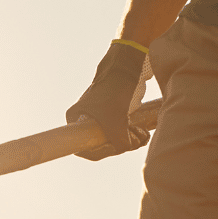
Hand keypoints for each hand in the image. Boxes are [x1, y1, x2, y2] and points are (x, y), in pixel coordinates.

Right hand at [65, 41, 151, 159]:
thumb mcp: (116, 121)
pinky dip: (132, 134)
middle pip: (102, 144)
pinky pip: (121, 130)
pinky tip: (142, 132)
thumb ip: (120, 143)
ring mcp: (98, 116)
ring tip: (141, 134)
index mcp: (75, 120)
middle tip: (136, 140)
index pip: (84, 148)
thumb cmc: (115, 89)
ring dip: (130, 140)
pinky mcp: (112, 113)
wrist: (127, 66)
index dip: (103, 152)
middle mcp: (83, 119)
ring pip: (113, 138)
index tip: (118, 149)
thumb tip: (128, 148)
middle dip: (121, 145)